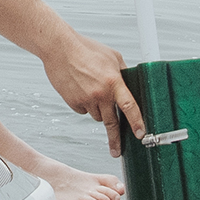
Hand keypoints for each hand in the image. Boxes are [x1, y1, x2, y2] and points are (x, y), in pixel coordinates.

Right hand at [41, 28, 146, 155]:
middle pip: (111, 122)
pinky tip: (81, 89)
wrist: (59, 48)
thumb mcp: (112, 56)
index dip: (136, 122)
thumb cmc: (85, 49)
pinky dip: (84, 105)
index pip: (129, 106)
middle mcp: (101, 93)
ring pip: (97, 116)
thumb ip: (122, 72)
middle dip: (115, 139)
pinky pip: (83, 111)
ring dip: (98, 110)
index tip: (140, 134)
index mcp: (113, 81)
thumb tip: (129, 84)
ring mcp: (86, 99)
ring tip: (92, 91)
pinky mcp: (73, 102)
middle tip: (117, 151)